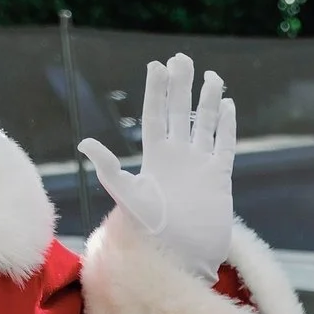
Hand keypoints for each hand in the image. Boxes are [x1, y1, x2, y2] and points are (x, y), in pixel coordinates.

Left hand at [78, 54, 236, 282]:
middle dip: (181, 86)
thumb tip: (84, 142)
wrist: (182, 255)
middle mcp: (177, 157)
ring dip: (208, 101)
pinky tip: (229, 106)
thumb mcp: (127, 196)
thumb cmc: (151, 231)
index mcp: (155, 157)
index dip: (156, 91)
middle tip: (182, 58)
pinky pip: (224, 146)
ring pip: (204, 125)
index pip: (155, 115)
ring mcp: (199, 166)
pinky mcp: (219, 178)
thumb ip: (109, 168)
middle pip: (179, 113)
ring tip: (212, 77)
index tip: (157, 65)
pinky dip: (227, 126)